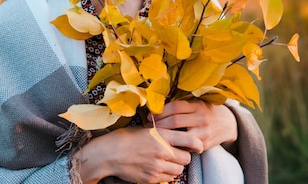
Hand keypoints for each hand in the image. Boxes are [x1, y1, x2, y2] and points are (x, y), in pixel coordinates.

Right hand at [73, 125, 201, 183]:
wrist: (109, 153)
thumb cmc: (126, 138)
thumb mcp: (147, 129)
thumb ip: (163, 133)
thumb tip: (178, 135)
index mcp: (162, 135)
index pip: (191, 141)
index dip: (198, 144)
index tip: (198, 146)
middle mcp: (162, 151)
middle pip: (186, 158)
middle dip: (184, 156)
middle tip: (177, 153)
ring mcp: (157, 166)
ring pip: (178, 170)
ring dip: (175, 167)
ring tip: (165, 161)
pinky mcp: (151, 178)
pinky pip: (167, 179)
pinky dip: (166, 174)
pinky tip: (157, 168)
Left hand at [151, 100, 237, 150]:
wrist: (228, 124)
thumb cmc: (207, 111)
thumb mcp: (198, 103)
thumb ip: (183, 105)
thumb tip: (158, 105)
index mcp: (198, 106)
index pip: (175, 106)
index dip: (161, 110)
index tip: (151, 114)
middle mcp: (201, 118)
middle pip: (174, 121)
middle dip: (159, 124)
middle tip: (149, 126)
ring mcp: (203, 132)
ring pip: (179, 136)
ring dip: (164, 136)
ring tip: (154, 135)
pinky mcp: (204, 145)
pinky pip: (185, 146)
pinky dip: (174, 145)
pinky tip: (166, 143)